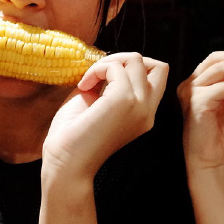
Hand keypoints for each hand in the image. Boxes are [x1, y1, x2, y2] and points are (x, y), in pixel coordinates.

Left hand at [41, 52, 167, 179]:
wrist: (65, 163)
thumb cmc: (74, 136)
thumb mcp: (98, 103)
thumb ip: (110, 83)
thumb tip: (111, 61)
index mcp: (144, 114)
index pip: (158, 77)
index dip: (133, 68)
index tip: (105, 79)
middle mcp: (148, 111)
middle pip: (158, 66)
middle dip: (125, 60)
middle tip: (98, 75)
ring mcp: (140, 106)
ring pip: (136, 60)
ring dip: (108, 63)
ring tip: (88, 81)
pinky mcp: (125, 100)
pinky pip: (115, 67)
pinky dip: (96, 69)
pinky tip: (83, 87)